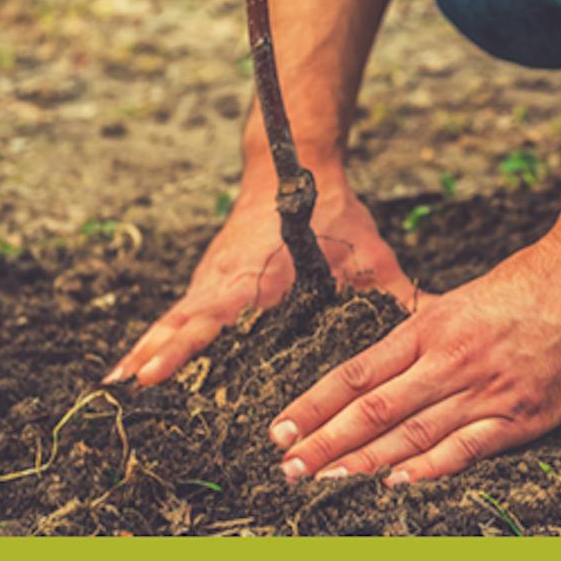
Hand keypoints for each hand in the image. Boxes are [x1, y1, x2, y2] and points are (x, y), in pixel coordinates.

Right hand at [108, 164, 416, 386]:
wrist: (293, 165)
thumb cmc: (336, 214)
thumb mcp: (370, 256)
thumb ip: (398, 295)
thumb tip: (441, 323)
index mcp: (261, 276)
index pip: (215, 315)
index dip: (184, 346)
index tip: (153, 374)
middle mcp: (228, 279)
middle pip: (184, 322)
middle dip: (156, 356)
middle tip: (128, 394)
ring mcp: (214, 278)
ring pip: (175, 318)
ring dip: (148, 349)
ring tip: (118, 389)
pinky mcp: (212, 279)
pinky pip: (181, 312)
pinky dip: (158, 336)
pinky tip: (139, 368)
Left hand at [269, 233, 560, 483]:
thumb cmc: (527, 284)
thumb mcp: (463, 298)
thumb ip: (424, 330)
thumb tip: (383, 355)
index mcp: (431, 328)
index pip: (357, 373)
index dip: (315, 404)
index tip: (280, 429)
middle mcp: (450, 359)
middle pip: (374, 408)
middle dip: (325, 441)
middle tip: (286, 468)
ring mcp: (486, 390)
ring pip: (412, 432)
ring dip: (363, 461)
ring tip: (323, 481)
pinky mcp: (523, 415)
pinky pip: (468, 447)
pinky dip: (430, 468)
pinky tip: (396, 483)